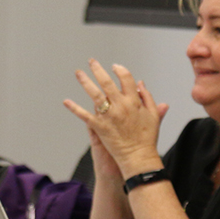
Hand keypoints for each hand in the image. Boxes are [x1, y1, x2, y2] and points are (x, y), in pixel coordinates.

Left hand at [64, 60, 168, 177]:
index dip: (120, 70)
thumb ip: (148, 98)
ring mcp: (109, 116)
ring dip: (85, 82)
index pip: (126, 79)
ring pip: (94, 95)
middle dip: (98, 69)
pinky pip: (84, 115)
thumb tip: (140, 83)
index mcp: (135, 102)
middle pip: (107, 82)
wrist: (139, 157)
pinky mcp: (99, 127)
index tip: (115, 66)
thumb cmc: (147, 138)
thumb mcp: (153, 115)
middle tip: (92, 61)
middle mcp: (121, 106)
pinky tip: (66, 101)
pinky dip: (74, 108)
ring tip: (78, 73)